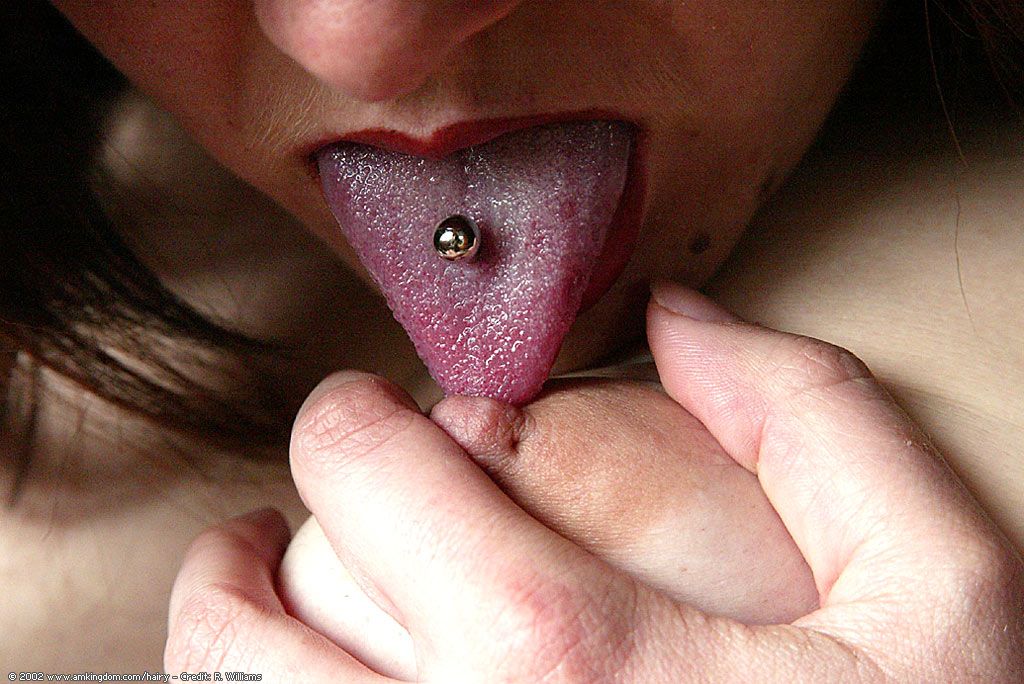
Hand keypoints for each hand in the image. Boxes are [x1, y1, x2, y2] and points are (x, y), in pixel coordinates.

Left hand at [165, 281, 1023, 681]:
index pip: (364, 467)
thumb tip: (686, 319)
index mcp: (559, 653)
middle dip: (296, 513)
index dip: (360, 416)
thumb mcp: (932, 597)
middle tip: (333, 494)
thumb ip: (816, 424)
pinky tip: (299, 677)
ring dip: (226, 619)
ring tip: (257, 577)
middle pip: (265, 593)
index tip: (384, 416)